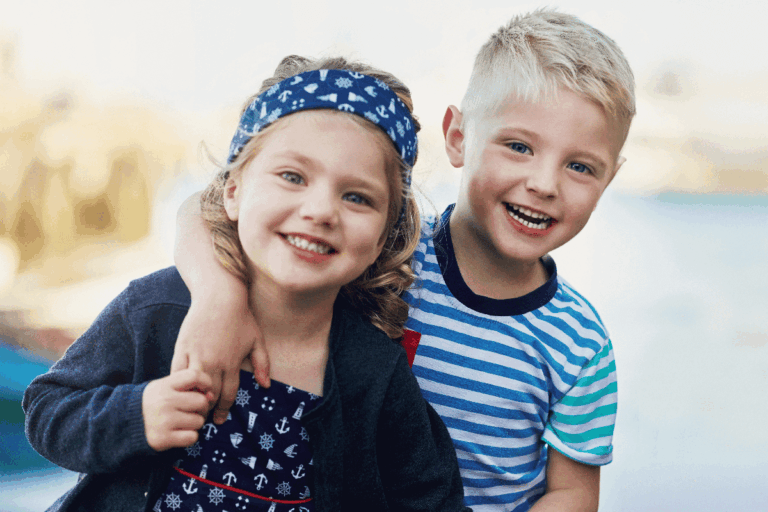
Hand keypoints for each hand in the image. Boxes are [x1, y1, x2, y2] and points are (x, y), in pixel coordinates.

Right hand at [142, 370, 213, 451]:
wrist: (126, 423)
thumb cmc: (154, 403)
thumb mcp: (164, 387)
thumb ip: (187, 386)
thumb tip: (211, 394)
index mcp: (165, 385)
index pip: (195, 376)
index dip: (206, 383)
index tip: (205, 390)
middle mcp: (165, 401)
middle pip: (201, 401)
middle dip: (201, 408)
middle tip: (192, 411)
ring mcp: (164, 420)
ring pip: (199, 421)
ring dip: (195, 423)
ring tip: (183, 422)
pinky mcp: (164, 438)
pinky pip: (192, 437)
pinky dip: (190, 436)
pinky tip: (180, 433)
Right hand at [171, 295, 269, 425]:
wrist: (219, 297)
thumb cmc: (241, 317)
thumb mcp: (257, 340)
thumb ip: (262, 364)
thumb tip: (266, 385)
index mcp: (231, 363)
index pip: (228, 395)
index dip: (224, 410)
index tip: (220, 419)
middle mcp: (213, 363)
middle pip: (209, 395)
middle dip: (208, 410)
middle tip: (205, 419)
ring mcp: (196, 356)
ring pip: (191, 387)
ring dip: (192, 399)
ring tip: (190, 408)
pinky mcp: (182, 348)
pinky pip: (177, 373)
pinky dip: (178, 384)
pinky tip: (178, 391)